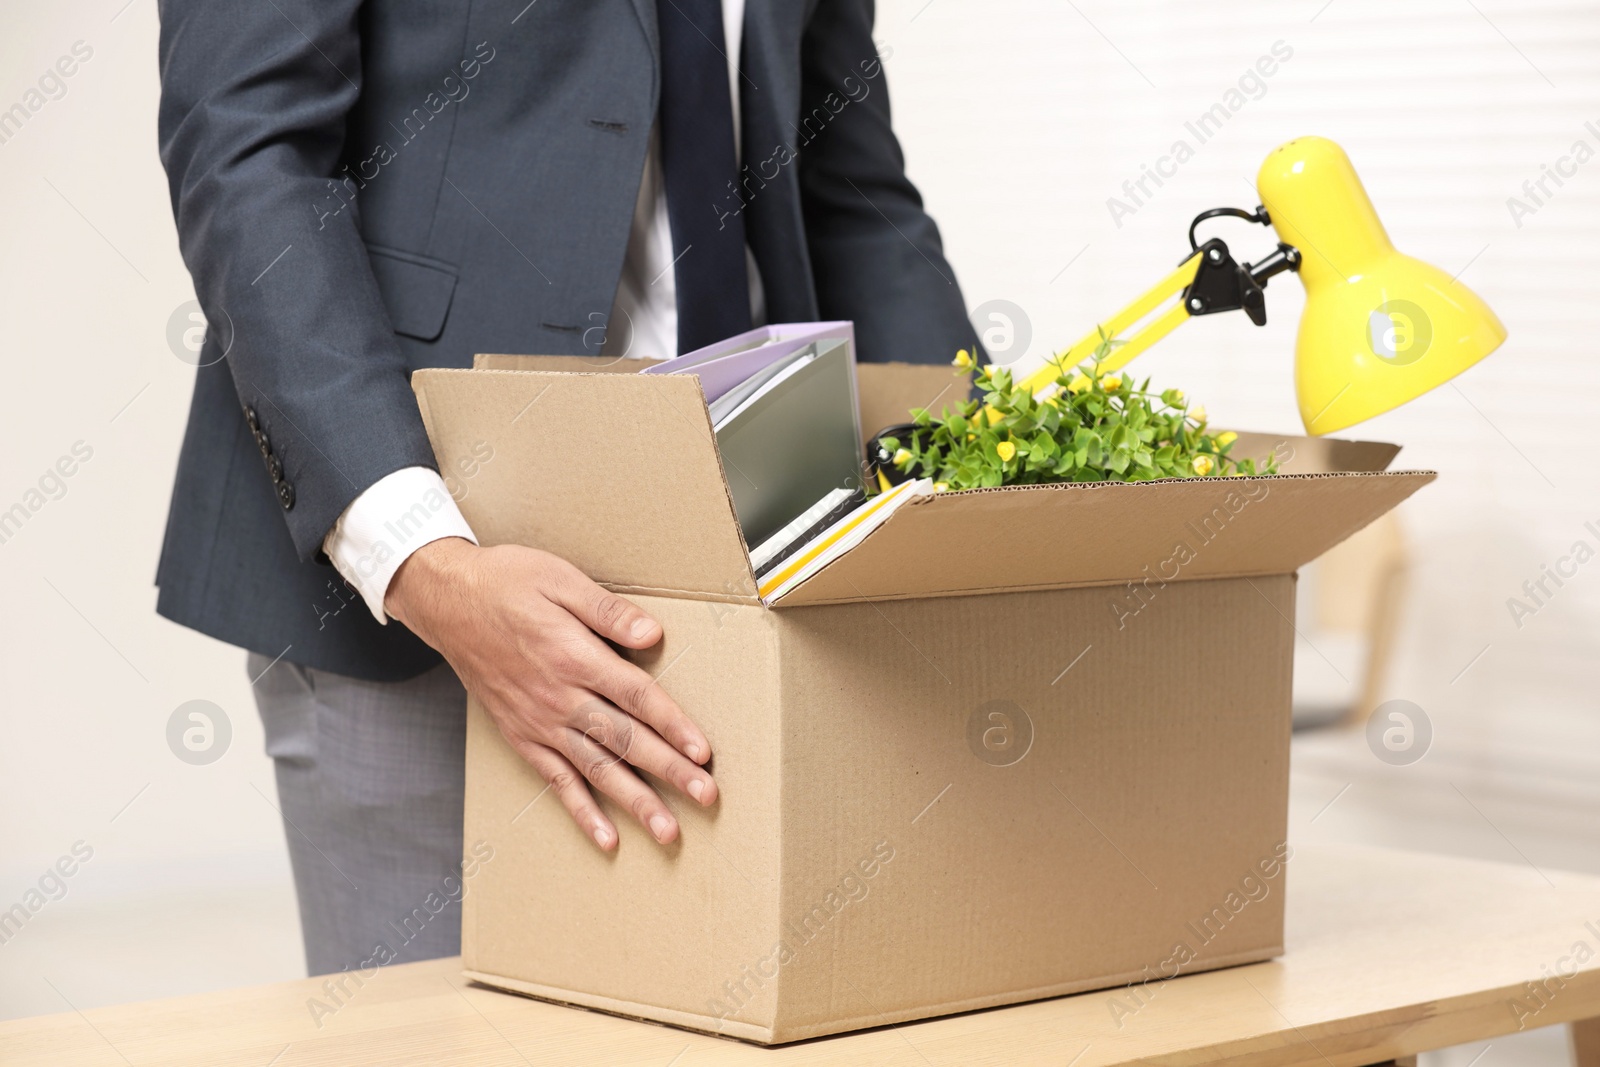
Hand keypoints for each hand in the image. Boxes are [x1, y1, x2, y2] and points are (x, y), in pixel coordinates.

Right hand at [385, 537, 715, 849]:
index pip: (637, 698)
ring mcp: (540, 722)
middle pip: (625, 741)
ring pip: (597, 770)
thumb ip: (608, 610)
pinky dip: (582, 811)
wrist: (446, 601)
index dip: (674, 726)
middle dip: (669, 772)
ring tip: (668, 831)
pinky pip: (555, 781)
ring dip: (635, 802)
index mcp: (575, 656)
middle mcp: (560, 697)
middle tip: (705, 798)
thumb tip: (651, 633)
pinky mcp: (522, 736)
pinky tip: (607, 837)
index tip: (703, 753)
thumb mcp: (560, 579)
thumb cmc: (506, 583)